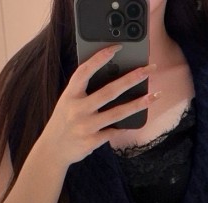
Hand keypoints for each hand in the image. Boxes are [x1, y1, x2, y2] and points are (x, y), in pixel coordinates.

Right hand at [39, 46, 160, 166]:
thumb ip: (84, 91)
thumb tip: (113, 78)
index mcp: (70, 95)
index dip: (100, 58)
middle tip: (150, 68)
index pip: (85, 71)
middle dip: (132, 78)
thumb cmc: (64, 122)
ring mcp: (85, 126)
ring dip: (138, 104)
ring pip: (117, 113)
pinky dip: (125, 126)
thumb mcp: (68, 102)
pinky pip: (114, 131)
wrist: (53, 150)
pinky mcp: (91, 141)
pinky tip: (137, 120)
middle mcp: (77, 109)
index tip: (117, 47)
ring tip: (154, 96)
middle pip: (109, 91)